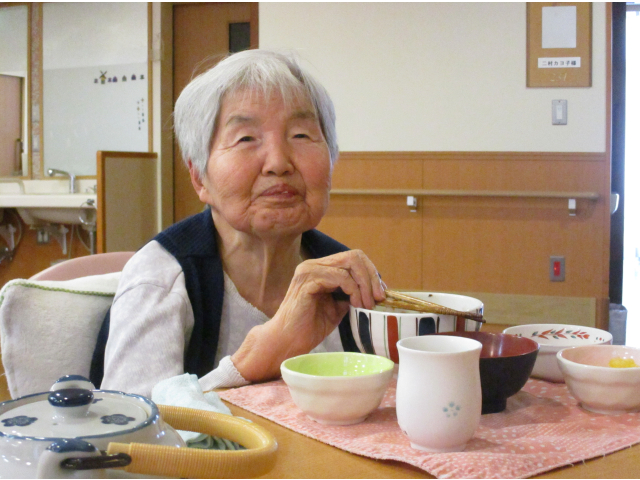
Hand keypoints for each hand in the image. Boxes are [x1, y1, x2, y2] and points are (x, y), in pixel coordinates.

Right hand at [230, 250, 384, 380]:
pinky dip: (353, 290)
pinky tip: (355, 304)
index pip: (353, 258)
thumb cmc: (309, 327)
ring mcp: (309, 270)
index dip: (371, 273)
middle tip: (378, 298)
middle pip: (354, 256)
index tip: (380, 293)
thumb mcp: (337, 308)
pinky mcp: (307, 281)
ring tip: (366, 305)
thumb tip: (374, 292)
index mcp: (321, 268)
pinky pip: (339, 277)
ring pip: (349, 264)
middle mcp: (314, 264)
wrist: (287, 341)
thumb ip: (351, 295)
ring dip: (364, 286)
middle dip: (371, 276)